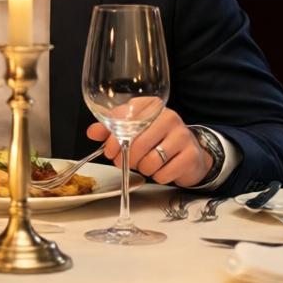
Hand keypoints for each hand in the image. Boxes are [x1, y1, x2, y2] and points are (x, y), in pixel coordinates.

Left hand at [86, 108, 211, 187]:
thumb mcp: (134, 129)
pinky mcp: (190, 155)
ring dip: (142, 168)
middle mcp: (168, 117)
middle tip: (124, 162)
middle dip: (126, 158)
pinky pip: (163, 174)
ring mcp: (182, 135)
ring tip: (146, 163)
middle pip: (137, 143)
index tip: (109, 150)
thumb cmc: (157, 139)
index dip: (113, 139)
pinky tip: (162, 169)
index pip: (125, 119)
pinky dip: (158, 176)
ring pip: (149, 161)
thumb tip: (92, 132)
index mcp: (151, 106)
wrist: (190, 152)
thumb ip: (111, 129)